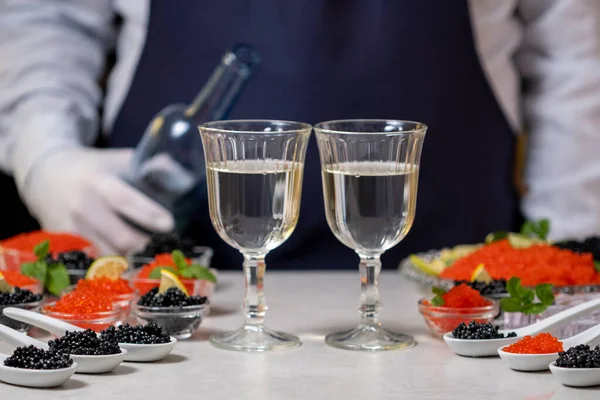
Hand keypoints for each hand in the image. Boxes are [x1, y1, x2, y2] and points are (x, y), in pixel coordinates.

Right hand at [19, 147, 174, 254]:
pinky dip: (110, 266)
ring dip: (130, 260)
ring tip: (146, 257)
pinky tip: (124, 263)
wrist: (45, 176)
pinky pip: (93, 262)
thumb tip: (184, 173)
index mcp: (99, 183)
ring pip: (108, 257)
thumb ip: (148, 166)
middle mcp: (83, 208)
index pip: (125, 201)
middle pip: (120, 239)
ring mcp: (71, 229)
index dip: (149, 215)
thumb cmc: (91, 168)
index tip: (169, 224)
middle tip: (162, 247)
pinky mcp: (64, 246)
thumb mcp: (117, 160)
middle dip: (145, 246)